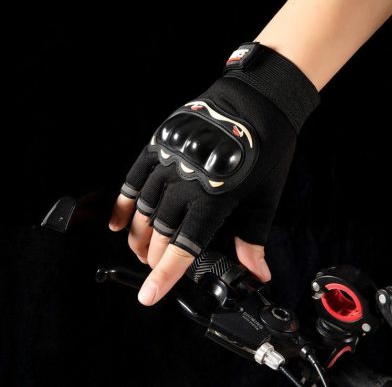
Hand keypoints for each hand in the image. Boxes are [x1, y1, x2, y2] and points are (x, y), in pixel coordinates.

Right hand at [109, 43, 318, 305]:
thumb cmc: (266, 150)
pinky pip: (134, 178)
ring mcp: (170, 161)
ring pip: (145, 209)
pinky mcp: (161, 145)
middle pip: (163, 231)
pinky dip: (123, 203)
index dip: (165, 275)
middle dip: (157, 256)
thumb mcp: (265, 198)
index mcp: (215, 199)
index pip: (184, 246)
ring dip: (140, 235)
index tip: (147, 295)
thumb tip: (258, 273)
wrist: (258, 102)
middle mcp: (186, 182)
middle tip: (155, 267)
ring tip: (140, 250)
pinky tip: (118, 221)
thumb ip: (253, 239)